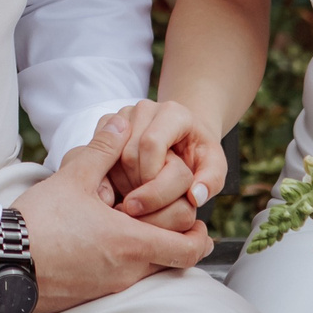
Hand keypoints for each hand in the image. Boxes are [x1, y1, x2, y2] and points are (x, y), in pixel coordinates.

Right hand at [15, 113, 211, 312]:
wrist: (2, 263)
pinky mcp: (91, 295)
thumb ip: (102, 150)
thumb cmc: (39, 222)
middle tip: (163, 213)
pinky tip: (101, 238)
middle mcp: (127, 271)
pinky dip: (123, 259)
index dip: (200, 234)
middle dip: (175, 236)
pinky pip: (121, 278)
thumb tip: (121, 124)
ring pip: (147, 270)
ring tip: (127, 220)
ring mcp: (109, 287)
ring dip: (146, 246)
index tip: (193, 217)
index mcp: (131, 242)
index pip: (189, 249)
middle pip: (174, 261)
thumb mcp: (73, 178)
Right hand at [98, 100, 224, 222]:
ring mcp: (123, 115)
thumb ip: (211, 181)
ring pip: (112, 157)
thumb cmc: (198, 154)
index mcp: (173, 112)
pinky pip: (98, 156)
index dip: (151, 176)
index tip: (158, 198)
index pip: (151, 143)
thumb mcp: (214, 167)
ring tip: (140, 196)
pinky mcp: (106, 125)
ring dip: (124, 184)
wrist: (183, 138)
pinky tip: (126, 187)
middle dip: (138, 185)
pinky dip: (110, 178)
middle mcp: (144, 108)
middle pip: (129, 153)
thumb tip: (195, 196)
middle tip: (149, 204)